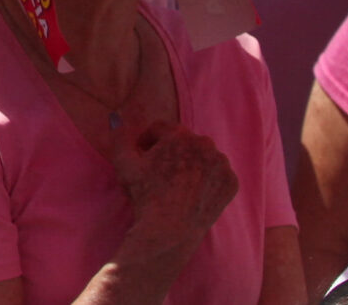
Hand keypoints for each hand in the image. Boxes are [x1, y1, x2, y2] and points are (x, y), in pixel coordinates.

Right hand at [110, 118, 236, 267]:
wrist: (171, 230)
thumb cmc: (146, 195)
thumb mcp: (124, 163)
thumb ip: (120, 135)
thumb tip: (116, 117)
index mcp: (178, 134)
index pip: (161, 129)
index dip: (148, 141)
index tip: (143, 156)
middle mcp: (204, 143)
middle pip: (184, 141)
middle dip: (172, 151)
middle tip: (161, 171)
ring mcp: (221, 163)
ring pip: (203, 156)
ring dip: (192, 163)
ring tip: (178, 182)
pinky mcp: (231, 182)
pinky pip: (217, 174)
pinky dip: (208, 179)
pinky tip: (194, 192)